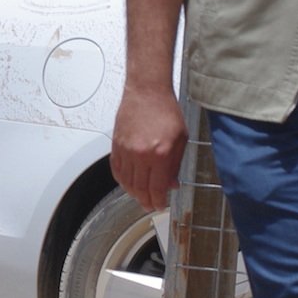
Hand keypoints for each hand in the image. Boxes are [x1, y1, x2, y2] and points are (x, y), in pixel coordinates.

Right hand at [111, 83, 188, 211]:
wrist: (147, 91)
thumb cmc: (165, 110)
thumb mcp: (180, 139)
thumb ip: (175, 164)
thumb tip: (171, 183)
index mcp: (160, 153)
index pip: (156, 187)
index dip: (158, 201)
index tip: (161, 205)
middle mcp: (141, 154)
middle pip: (140, 188)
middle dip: (146, 201)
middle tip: (150, 206)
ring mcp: (126, 150)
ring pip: (126, 181)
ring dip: (133, 193)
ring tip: (140, 197)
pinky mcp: (116, 144)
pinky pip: (116, 169)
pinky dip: (121, 180)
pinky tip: (127, 183)